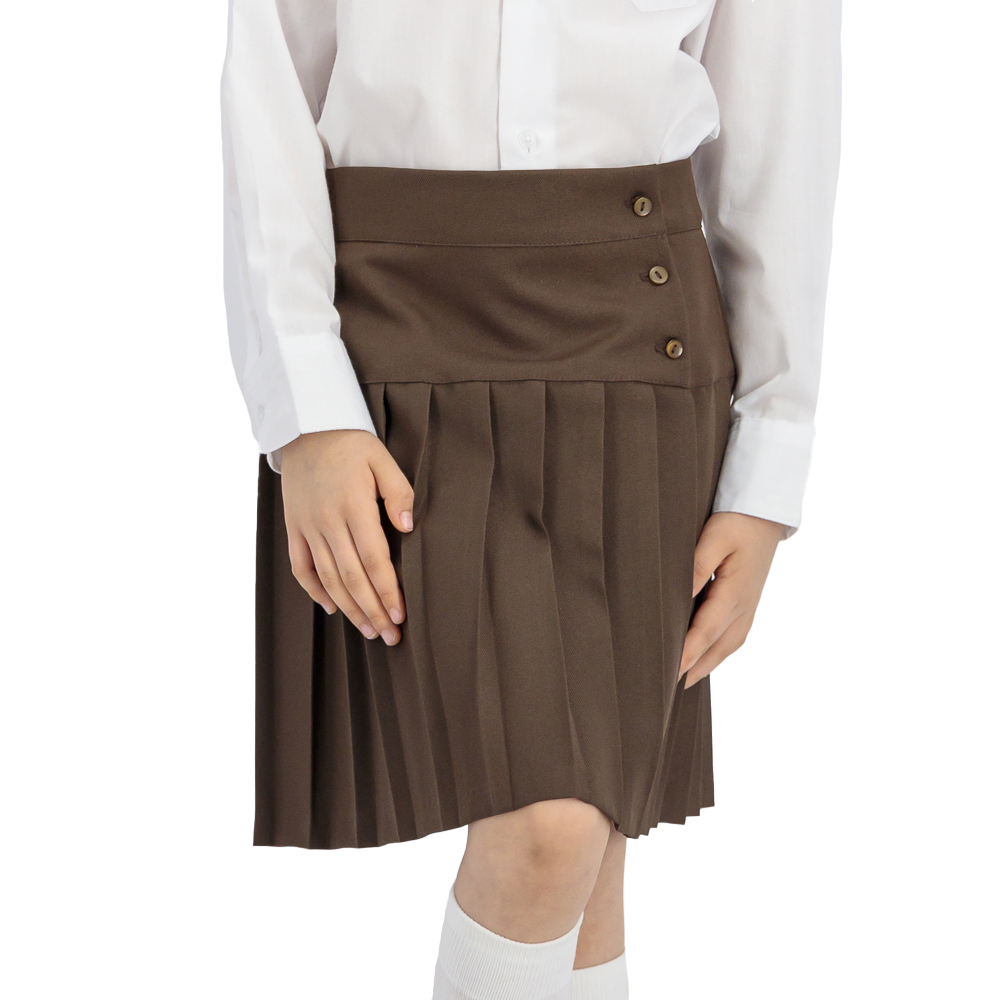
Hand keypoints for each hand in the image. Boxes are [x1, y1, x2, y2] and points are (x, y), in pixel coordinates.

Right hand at [279, 429, 413, 644]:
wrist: (306, 427)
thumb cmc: (352, 444)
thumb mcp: (382, 460)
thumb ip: (399, 493)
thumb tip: (407, 528)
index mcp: (353, 506)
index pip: (374, 559)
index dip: (387, 591)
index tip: (400, 615)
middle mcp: (327, 521)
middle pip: (351, 577)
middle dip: (371, 611)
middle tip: (389, 636)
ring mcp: (307, 526)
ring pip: (327, 577)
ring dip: (348, 608)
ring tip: (367, 631)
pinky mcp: (293, 527)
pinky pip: (301, 566)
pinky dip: (314, 591)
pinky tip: (332, 608)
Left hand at [677, 512, 785, 688]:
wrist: (766, 512)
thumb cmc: (737, 521)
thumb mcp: (714, 537)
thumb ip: (695, 567)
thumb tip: (677, 594)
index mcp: (735, 592)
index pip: (705, 631)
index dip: (686, 654)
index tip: (667, 673)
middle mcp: (744, 605)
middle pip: (716, 646)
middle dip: (692, 668)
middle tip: (667, 689)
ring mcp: (749, 606)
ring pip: (727, 645)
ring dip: (705, 664)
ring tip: (683, 681)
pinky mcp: (748, 602)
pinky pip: (733, 636)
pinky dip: (717, 652)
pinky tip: (704, 656)